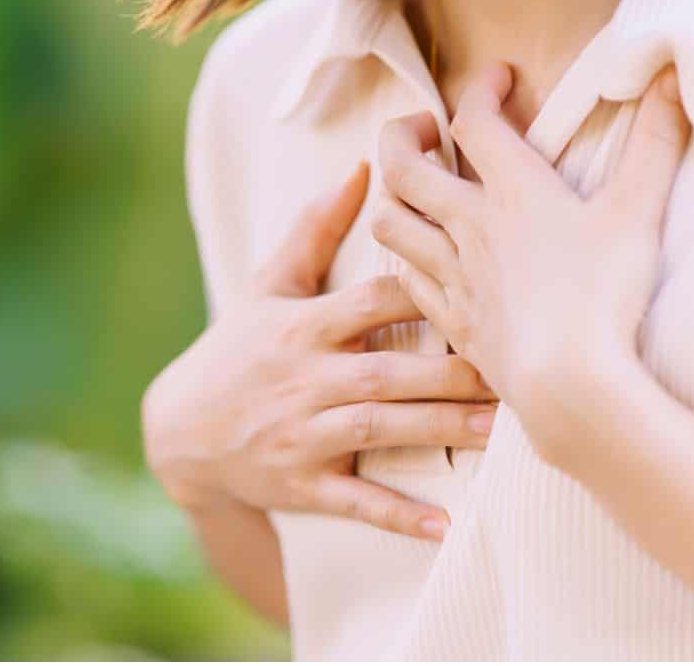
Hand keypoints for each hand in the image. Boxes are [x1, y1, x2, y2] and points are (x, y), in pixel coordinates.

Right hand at [144, 161, 498, 540]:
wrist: (179, 432)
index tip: (479, 284)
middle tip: (514, 367)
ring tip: (499, 431)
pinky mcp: (302, 484)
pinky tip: (445, 525)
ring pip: (379, 431)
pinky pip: (355, 503)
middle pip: (386, 371)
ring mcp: (302, 435)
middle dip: (449, 372)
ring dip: (439, 430)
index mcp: (301, 326)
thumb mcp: (267, 285)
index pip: (368, 301)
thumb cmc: (237, 349)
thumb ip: (316, 228)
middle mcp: (304, 379)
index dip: (420, 291)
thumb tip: (364, 167)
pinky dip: (398, 516)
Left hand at [372, 64, 689, 471]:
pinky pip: (406, 280)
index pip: (473, 119)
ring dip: (391, 197)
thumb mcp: (638, 211)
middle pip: (402, 165)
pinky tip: (424, 260)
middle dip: (401, 134)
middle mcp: (469, 226)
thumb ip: (656, 140)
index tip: (498, 78)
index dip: (481, 88)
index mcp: (513, 190)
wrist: (570, 384)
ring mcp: (454, 276)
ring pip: (390, 222)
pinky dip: (407, 260)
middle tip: (425, 128)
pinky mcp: (453, 321)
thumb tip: (671, 70)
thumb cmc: (606, 296)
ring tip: (412, 189)